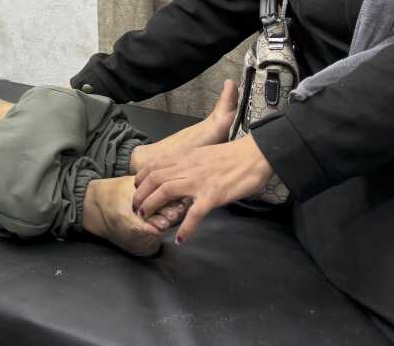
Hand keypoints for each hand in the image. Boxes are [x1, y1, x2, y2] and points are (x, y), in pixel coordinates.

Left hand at [132, 135, 273, 243]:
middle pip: (154, 179)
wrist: (256, 153)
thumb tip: (179, 173)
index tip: (137, 189)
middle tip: (137, 208)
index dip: (141, 178)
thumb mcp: (204, 155)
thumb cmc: (233, 156)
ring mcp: (199, 181)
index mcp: (186, 157)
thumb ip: (189, 164)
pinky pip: (195, 213)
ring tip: (147, 219)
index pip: (154, 165)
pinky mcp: (213, 195)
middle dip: (141, 194)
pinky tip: (181, 239)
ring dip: (153, 206)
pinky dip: (186, 228)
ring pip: (166, 191)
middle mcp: (188, 167)